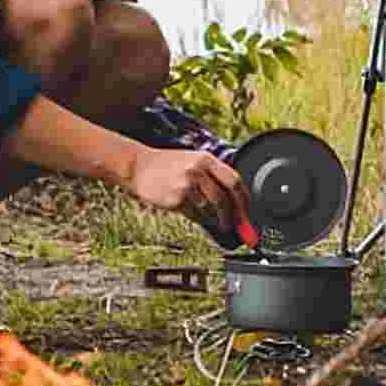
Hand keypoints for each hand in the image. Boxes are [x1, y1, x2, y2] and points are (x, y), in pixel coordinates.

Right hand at [128, 149, 250, 235]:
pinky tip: (194, 213)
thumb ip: (213, 177)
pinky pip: (196, 215)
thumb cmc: (167, 166)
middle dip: (235, 215)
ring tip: (213, 219)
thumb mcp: (193, 161)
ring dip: (215, 218)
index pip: (234, 180)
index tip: (247, 213)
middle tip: (237, 226)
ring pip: (211, 209)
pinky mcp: (176, 199)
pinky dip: (200, 218)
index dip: (244, 200)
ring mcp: (186, 185)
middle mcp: (198, 170)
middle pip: (225, 198)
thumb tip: (235, 202)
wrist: (138, 166)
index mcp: (207, 159)